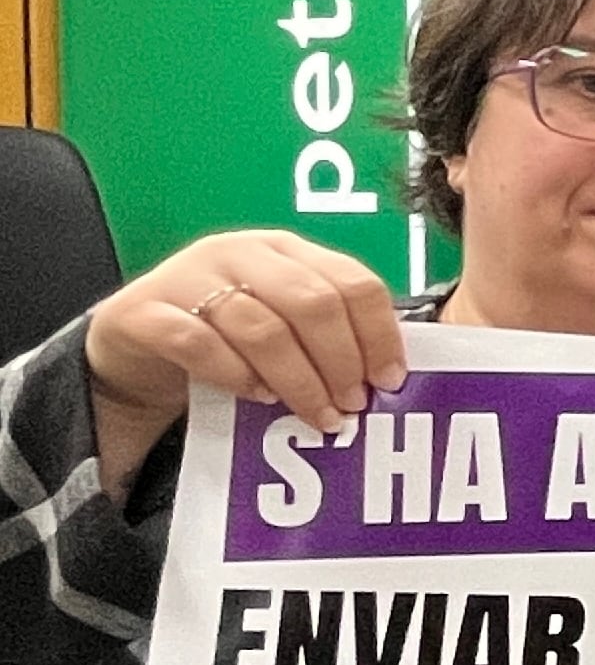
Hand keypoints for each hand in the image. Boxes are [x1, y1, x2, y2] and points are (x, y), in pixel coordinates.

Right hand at [83, 230, 407, 501]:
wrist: (133, 345)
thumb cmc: (223, 337)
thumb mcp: (280, 324)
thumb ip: (326, 336)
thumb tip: (385, 379)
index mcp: (284, 250)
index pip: (352, 280)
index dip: (379, 333)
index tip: (390, 380)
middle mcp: (239, 253)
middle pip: (311, 302)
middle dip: (342, 360)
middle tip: (353, 404)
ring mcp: (187, 277)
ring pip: (261, 327)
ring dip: (300, 380)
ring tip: (318, 414)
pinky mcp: (144, 312)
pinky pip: (198, 343)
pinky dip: (236, 375)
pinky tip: (258, 397)